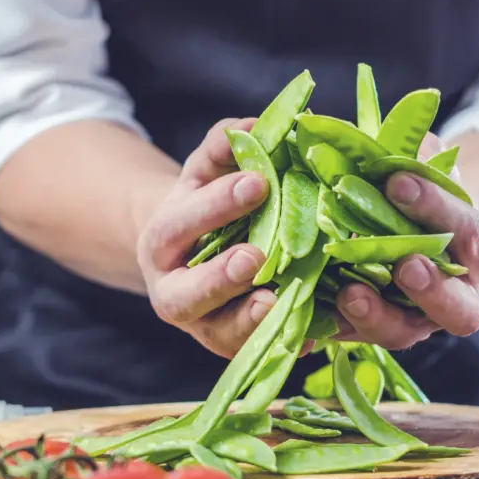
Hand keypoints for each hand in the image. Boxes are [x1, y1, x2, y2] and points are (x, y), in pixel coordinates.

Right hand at [136, 118, 277, 357]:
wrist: (194, 255)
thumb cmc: (206, 204)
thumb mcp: (208, 171)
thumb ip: (223, 146)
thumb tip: (250, 124)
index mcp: (162, 242)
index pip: (180, 223)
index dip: (216, 205)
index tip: (258, 182)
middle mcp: (173, 293)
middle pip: (186, 296)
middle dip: (219, 278)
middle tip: (255, 256)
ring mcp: (203, 328)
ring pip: (219, 336)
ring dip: (250, 322)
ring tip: (282, 301)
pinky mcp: (234, 349)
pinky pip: (257, 354)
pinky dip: (286, 343)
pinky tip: (316, 331)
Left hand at [333, 134, 478, 348]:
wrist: (413, 234)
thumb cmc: (421, 196)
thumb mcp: (426, 168)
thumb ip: (414, 155)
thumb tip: (383, 137)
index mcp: (478, 251)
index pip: (468, 230)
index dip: (435, 206)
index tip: (397, 182)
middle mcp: (459, 298)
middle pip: (459, 310)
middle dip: (433, 289)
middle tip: (406, 265)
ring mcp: (417, 322)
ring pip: (404, 333)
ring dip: (377, 316)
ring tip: (349, 294)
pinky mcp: (374, 332)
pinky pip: (355, 337)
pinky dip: (333, 325)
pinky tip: (309, 310)